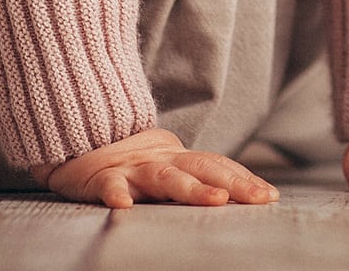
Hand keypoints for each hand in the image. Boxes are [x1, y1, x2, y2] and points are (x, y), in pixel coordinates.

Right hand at [30, 128, 279, 208]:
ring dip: (192, 189)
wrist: (78, 141)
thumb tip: (236, 199)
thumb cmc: (129, 164)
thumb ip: (194, 179)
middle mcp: (161, 161)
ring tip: (216, 200)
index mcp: (179, 159)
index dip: (244, 178)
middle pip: (202, 169)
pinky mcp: (100, 178)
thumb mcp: (166, 168)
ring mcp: (132, 168)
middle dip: (234, 184)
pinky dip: (117, 195)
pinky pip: (109, 187)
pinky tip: (124, 207)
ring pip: (165, 178)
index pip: (217, 166)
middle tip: (260, 198)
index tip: (270, 195)